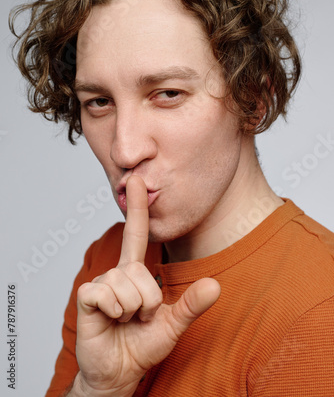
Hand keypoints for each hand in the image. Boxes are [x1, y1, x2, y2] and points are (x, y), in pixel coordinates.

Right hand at [74, 176, 220, 395]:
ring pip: (126, 285)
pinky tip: (110, 320)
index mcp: (135, 272)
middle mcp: (117, 272)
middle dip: (148, 301)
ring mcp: (101, 284)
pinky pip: (107, 295)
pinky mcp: (86, 297)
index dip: (138, 207)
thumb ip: (192, 305)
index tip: (137, 180)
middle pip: (140, 271)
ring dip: (132, 310)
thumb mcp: (173, 324)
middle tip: (140, 317)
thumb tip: (216, 285)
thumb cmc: (143, 344)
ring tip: (125, 320)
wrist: (119, 372)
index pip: (137, 234)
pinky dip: (115, 313)